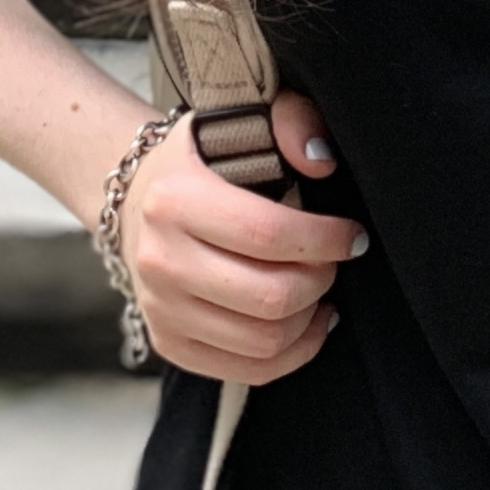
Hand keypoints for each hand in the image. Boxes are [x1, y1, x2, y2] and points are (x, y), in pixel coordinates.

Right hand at [119, 91, 364, 384]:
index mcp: (175, 199)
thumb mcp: (239, 118)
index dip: (325, 240)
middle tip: (335, 261)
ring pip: (262, 341)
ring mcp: (160, 308)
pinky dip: (290, 354)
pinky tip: (306, 323)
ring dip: (309, 319)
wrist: (135, 198)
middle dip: (321, 281)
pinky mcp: (168, 342)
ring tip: (320, 289)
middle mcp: (161, 260)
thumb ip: (291, 121)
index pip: (268, 234)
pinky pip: (245, 371)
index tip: (353, 235)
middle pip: (269, 297)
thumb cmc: (203, 159)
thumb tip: (322, 162)